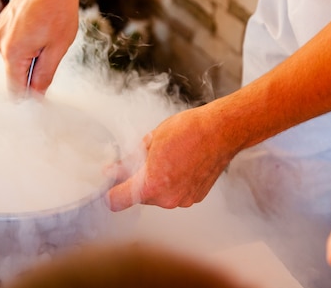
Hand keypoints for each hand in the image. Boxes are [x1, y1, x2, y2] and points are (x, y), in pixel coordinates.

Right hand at [0, 0, 79, 96]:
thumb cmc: (58, 10)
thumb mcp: (56, 49)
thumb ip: (43, 76)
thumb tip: (36, 94)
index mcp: (12, 52)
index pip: (14, 89)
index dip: (29, 98)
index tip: (42, 102)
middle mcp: (0, 43)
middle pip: (14, 73)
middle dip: (32, 73)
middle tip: (53, 58)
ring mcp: (1, 31)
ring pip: (15, 57)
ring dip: (32, 57)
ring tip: (49, 39)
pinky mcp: (5, 22)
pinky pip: (15, 43)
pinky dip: (28, 44)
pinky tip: (43, 31)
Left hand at [107, 105, 238, 209]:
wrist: (221, 131)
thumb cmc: (189, 131)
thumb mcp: (149, 142)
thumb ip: (127, 162)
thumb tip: (113, 171)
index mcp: (152, 185)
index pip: (117, 200)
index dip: (110, 191)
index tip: (109, 184)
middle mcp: (168, 199)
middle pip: (138, 197)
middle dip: (136, 180)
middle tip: (141, 160)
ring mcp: (184, 200)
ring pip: (157, 196)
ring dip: (155, 181)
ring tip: (166, 158)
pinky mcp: (195, 197)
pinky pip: (174, 193)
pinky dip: (172, 182)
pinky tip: (179, 163)